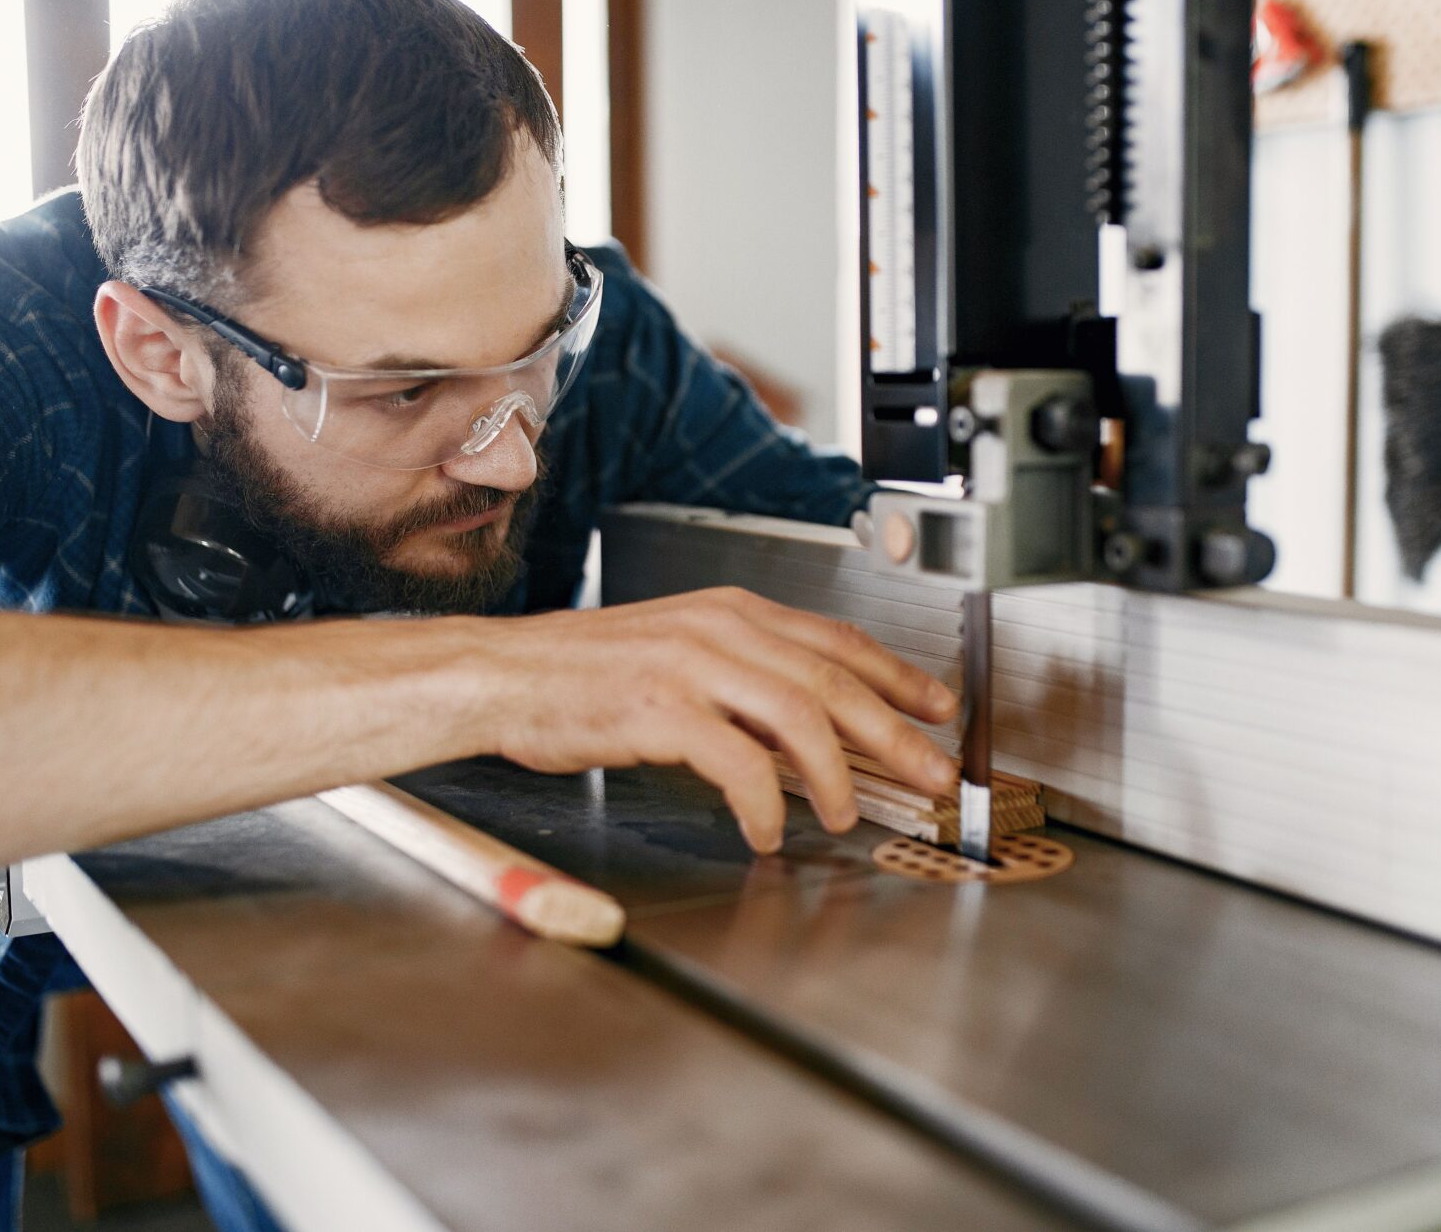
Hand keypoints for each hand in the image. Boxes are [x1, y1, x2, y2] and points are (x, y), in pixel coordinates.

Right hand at [470, 588, 960, 851]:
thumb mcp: (678, 655)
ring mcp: (690, 665)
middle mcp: (720, 628)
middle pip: (834, 678)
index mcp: (731, 611)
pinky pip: (735, 761)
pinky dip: (762, 802)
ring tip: (846, 815)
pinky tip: (767, 830)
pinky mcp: (657, 708)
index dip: (897, 674)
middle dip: (895, 730)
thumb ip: (743, 681)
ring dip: (835, 772)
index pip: (837, 638)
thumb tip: (809, 731)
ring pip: (798, 714)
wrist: (501, 676)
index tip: (939, 706)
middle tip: (932, 773)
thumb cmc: (582, 674)